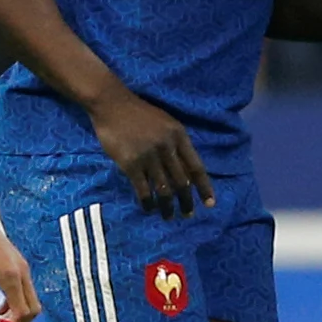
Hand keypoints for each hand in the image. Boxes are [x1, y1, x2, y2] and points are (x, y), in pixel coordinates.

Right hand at [90, 90, 212, 218]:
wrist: (112, 105)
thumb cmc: (140, 114)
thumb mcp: (167, 124)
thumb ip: (177, 145)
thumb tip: (186, 170)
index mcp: (179, 136)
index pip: (196, 167)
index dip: (204, 187)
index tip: (209, 204)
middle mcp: (167, 148)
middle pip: (181, 182)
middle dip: (186, 201)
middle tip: (188, 214)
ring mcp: (149, 157)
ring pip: (163, 189)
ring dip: (167, 206)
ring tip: (169, 217)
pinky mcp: (131, 164)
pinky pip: (143, 189)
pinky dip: (148, 202)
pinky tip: (150, 209)